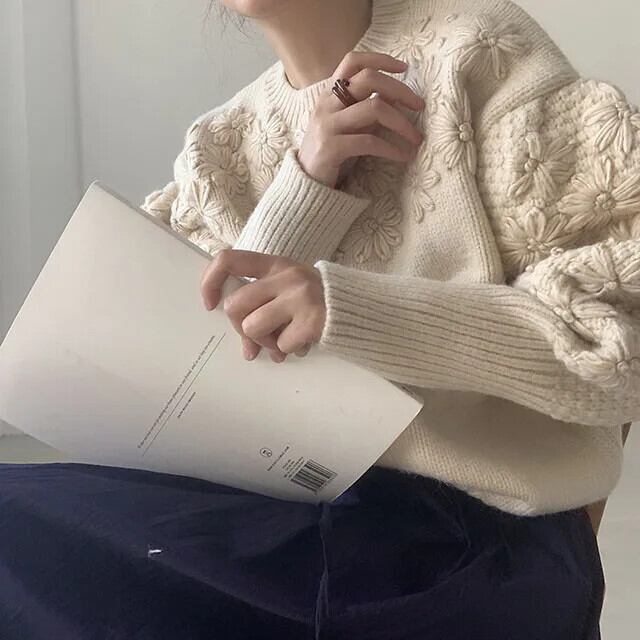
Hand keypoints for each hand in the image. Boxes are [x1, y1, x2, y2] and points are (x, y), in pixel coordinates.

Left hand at [200, 249, 325, 362]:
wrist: (362, 309)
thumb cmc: (318, 300)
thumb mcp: (290, 287)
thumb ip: (264, 304)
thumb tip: (246, 346)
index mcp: (276, 264)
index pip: (228, 260)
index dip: (210, 282)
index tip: (210, 304)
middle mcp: (286, 277)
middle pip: (235, 305)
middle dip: (240, 329)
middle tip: (255, 338)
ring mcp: (299, 298)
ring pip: (253, 327)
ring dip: (264, 342)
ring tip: (280, 343)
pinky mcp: (311, 321)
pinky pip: (281, 344)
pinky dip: (288, 350)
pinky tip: (302, 344)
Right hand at [297, 51, 425, 188]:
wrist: (306, 186)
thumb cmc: (332, 155)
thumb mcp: (350, 127)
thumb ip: (367, 109)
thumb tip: (398, 97)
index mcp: (329, 94)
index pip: (353, 61)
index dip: (380, 59)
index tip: (405, 68)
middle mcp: (326, 104)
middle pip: (369, 79)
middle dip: (400, 90)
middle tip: (420, 106)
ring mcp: (327, 125)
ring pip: (374, 108)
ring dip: (402, 123)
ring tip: (417, 139)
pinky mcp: (331, 148)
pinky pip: (369, 141)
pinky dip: (392, 149)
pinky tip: (403, 157)